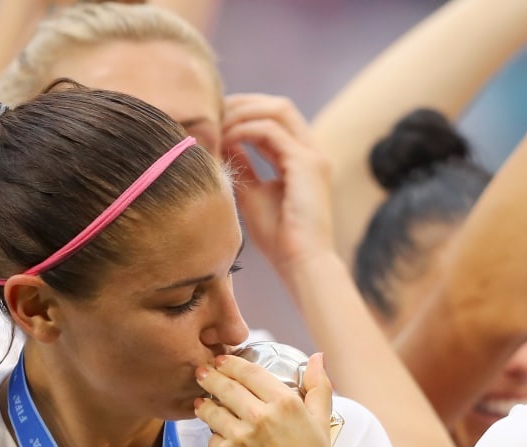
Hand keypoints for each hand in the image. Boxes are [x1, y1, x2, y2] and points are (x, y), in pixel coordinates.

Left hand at [193, 352, 338, 446]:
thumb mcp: (321, 424)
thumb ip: (318, 387)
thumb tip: (317, 357)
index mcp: (284, 403)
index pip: (249, 372)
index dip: (231, 363)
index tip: (222, 359)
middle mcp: (259, 416)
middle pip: (225, 386)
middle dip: (210, 376)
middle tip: (202, 372)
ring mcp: (239, 437)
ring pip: (212, 410)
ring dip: (205, 404)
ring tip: (202, 402)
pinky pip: (212, 438)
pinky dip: (214, 436)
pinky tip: (219, 436)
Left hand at [222, 94, 338, 281]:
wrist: (301, 263)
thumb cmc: (279, 237)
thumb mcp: (252, 194)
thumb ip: (243, 166)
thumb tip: (224, 143)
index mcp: (301, 158)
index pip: (274, 118)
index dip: (245, 111)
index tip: (215, 119)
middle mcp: (311, 151)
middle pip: (278, 105)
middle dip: (243, 103)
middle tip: (213, 113)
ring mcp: (312, 155)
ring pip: (278, 109)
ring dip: (243, 112)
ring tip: (218, 126)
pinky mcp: (308, 163)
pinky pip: (271, 131)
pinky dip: (245, 130)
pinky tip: (226, 141)